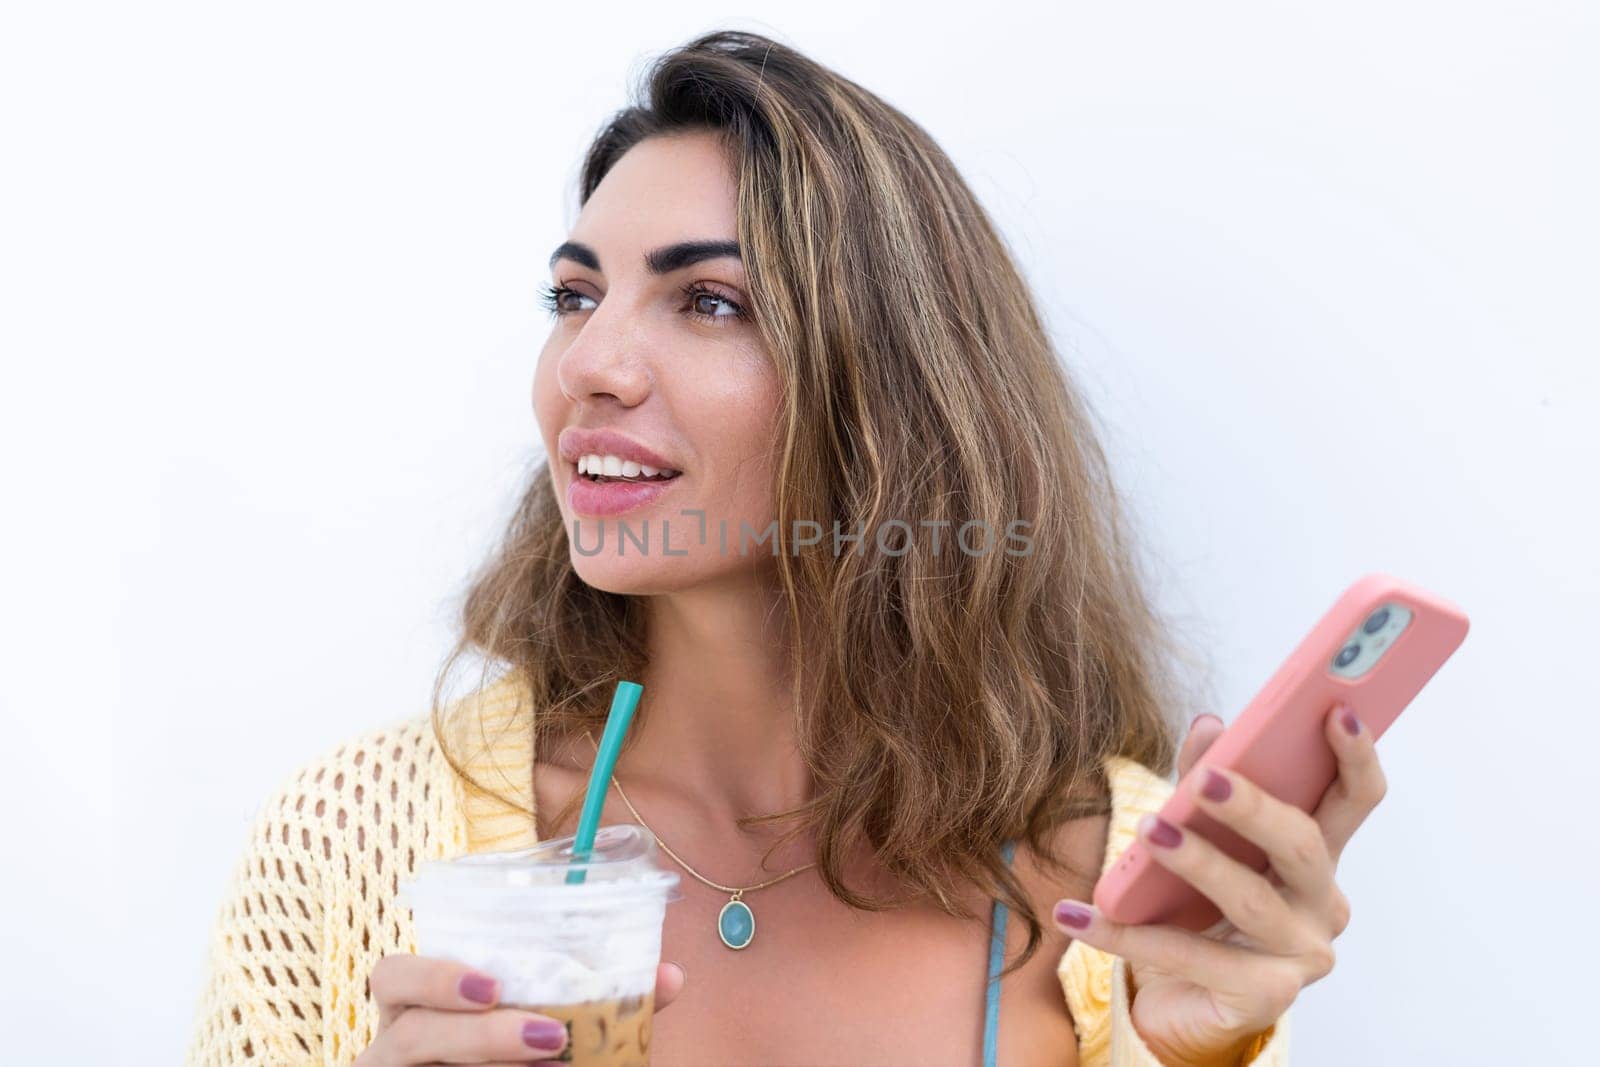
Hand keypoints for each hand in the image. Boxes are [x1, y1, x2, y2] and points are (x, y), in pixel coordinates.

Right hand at [354, 954, 685, 1064]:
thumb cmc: (501, 1047)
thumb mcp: (532, 1019)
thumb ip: (593, 1001)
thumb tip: (670, 977)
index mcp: (413, 1006)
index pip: (393, 976)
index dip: (434, 976)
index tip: (493, 986)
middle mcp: (392, 1047)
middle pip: (412, 1034)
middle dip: (481, 1035)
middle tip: (549, 1035)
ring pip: (421, 1061)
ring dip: (488, 1057)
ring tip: (554, 1063)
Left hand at [1051, 705, 1385, 1066]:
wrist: (1175, 996)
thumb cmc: (1194, 903)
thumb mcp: (1198, 831)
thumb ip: (1204, 775)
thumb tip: (1210, 726)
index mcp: (1317, 853)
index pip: (1355, 798)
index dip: (1354, 756)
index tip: (1334, 713)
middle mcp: (1322, 903)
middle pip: (1303, 845)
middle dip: (1255, 808)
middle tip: (1206, 781)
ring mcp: (1301, 955)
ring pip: (1251, 900)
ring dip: (1196, 861)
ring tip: (1147, 831)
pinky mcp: (1265, 999)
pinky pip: (1191, 957)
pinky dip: (1127, 934)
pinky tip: (1076, 912)